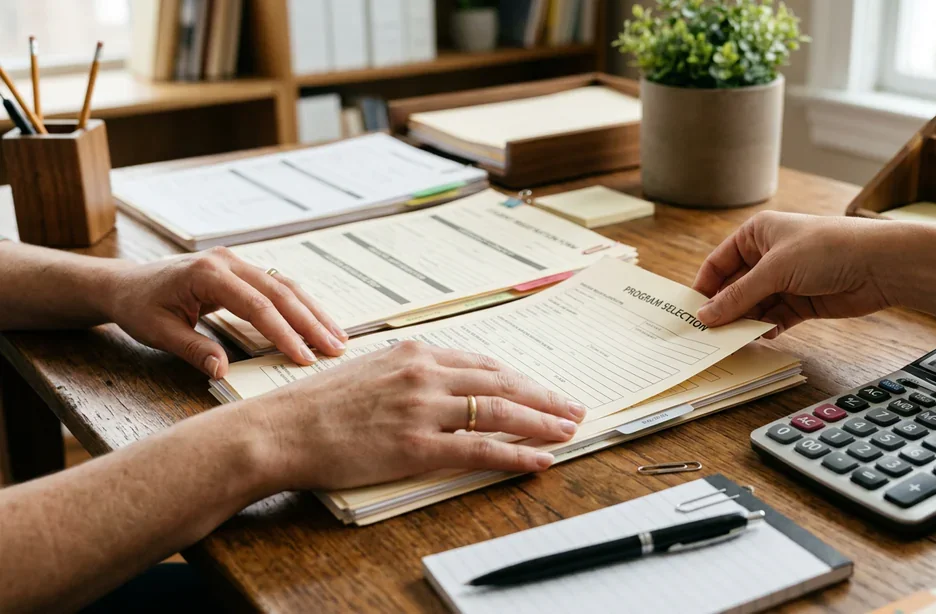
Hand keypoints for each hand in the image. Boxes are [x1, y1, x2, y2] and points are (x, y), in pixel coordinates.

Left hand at [105, 247, 347, 377]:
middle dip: (311, 322)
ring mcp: (237, 262)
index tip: (304, 358)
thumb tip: (223, 371)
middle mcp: (228, 262)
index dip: (284, 333)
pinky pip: (278, 286)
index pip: (257, 306)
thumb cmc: (139, 307)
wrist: (125, 284)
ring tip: (337, 337)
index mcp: (208, 274)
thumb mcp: (159, 332)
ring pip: (286, 286)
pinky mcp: (242, 270)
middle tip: (335, 348)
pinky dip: (300, 306)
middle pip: (281, 292)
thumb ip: (194, 349)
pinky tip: (317, 323)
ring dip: (313, 312)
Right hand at [248, 341, 587, 489]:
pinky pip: (480, 449)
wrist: (280, 429)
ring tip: (567, 430)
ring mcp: (423, 409)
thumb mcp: (369, 369)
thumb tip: (439, 379)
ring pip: (500, 412)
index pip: (484, 363)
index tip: (542, 388)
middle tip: (573, 407)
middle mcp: (425, 373)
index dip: (520, 378)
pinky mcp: (417, 446)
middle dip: (544, 397)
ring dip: (541, 422)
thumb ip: (408, 371)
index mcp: (415, 352)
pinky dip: (515, 455)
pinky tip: (538, 460)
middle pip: (502, 383)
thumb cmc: (317, 404)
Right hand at [693, 212, 894, 336]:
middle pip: (734, 288)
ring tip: (735, 338)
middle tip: (708, 333)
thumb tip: (706, 315)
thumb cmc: (827, 249)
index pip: (718, 263)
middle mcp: (768, 257)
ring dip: (746, 321)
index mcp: (756, 235)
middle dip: (724, 309)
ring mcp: (785, 281)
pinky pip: (774, 318)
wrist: (879, 265)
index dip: (704, 287)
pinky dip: (767, 328)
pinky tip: (764, 335)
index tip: (692, 312)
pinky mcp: (801, 302)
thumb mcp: (775, 270)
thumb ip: (738, 296)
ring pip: (754, 306)